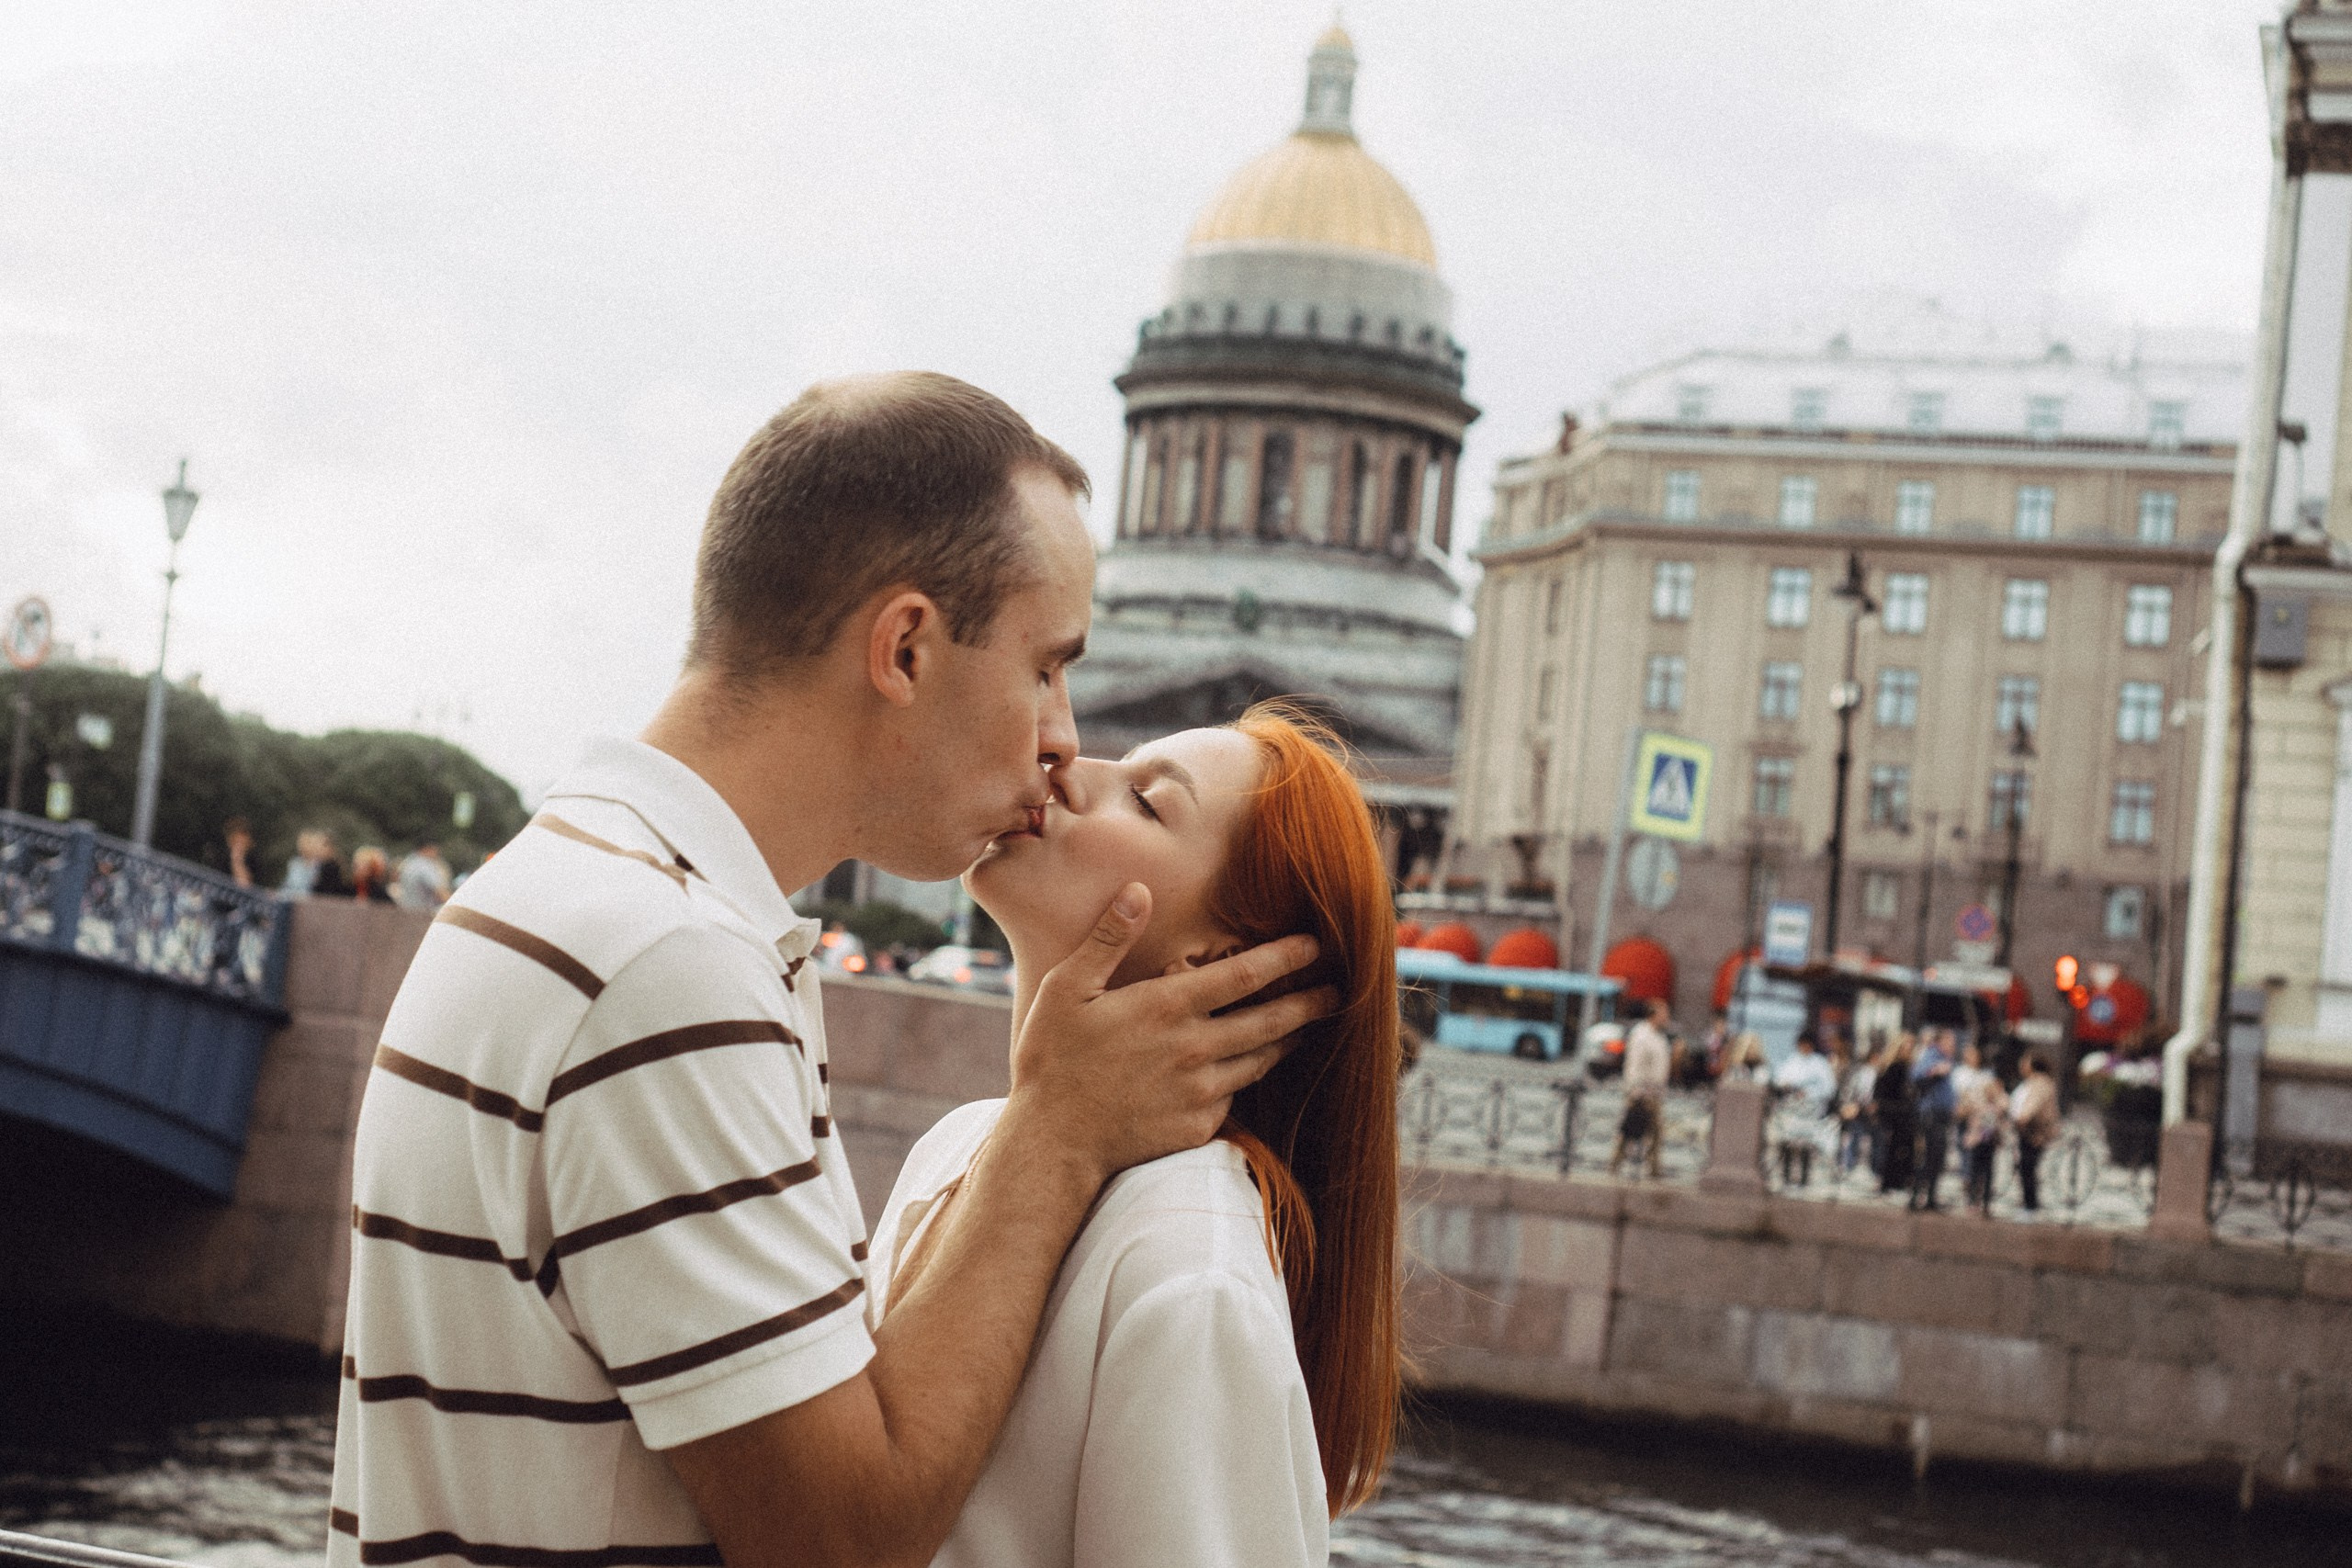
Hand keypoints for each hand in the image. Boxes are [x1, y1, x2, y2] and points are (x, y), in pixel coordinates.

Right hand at [1001, 882, 1335, 1182]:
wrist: (1054, 1142)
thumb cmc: (1052, 1059)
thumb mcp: (1066, 988)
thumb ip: (1108, 939)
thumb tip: (1138, 891)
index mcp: (1168, 1007)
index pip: (1244, 976)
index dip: (1285, 957)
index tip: (1315, 943)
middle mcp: (1195, 1048)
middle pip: (1270, 1021)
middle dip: (1308, 1001)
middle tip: (1338, 990)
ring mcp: (1201, 1092)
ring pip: (1260, 1060)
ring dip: (1287, 1040)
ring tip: (1305, 1027)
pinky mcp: (1198, 1126)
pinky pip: (1234, 1097)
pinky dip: (1244, 1079)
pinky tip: (1249, 1070)